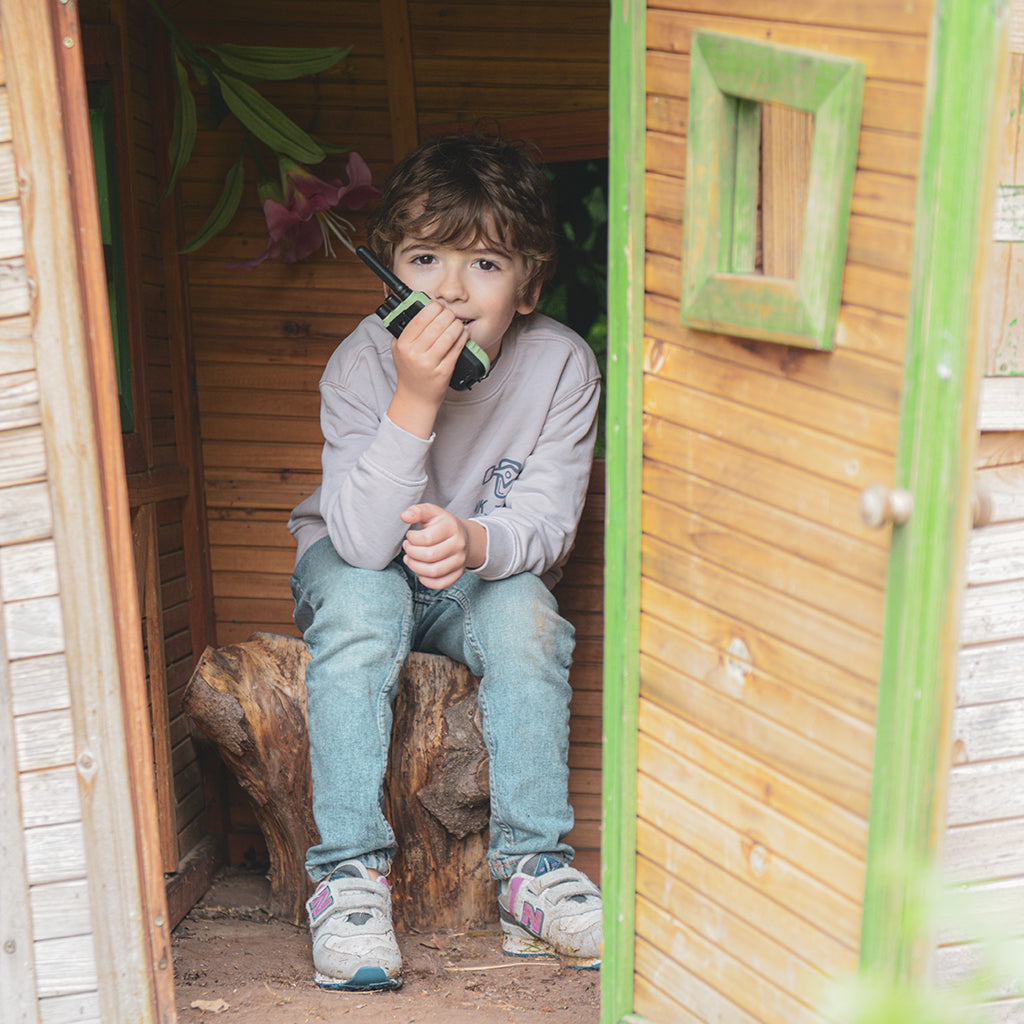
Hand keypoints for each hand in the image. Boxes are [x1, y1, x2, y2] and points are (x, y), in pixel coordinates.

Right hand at [388, 302, 467, 437]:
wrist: (416, 397)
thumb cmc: (409, 371)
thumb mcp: (399, 349)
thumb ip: (404, 330)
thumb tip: (420, 308)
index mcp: (404, 344)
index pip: (421, 318)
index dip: (433, 307)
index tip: (438, 307)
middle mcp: (415, 353)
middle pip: (438, 324)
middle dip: (448, 315)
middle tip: (450, 315)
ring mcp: (430, 363)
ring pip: (449, 335)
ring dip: (457, 325)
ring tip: (458, 324)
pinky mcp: (443, 371)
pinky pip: (457, 349)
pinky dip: (463, 338)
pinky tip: (464, 334)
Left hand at [401, 503, 476, 588]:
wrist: (463, 536)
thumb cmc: (442, 524)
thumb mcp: (431, 512)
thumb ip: (417, 511)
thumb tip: (404, 516)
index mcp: (452, 527)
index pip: (427, 538)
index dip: (412, 539)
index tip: (410, 536)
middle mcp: (459, 545)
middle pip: (429, 556)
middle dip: (411, 553)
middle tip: (407, 548)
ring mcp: (460, 561)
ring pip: (434, 572)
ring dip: (415, 567)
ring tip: (410, 559)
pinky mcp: (458, 573)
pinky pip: (440, 584)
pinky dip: (426, 580)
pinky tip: (420, 571)